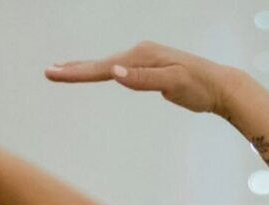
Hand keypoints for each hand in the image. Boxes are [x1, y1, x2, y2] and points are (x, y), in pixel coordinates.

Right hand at [45, 42, 232, 115]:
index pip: (103, 68)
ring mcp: (143, 61)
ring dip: (84, 69)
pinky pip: (119, 71)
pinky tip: (99, 73)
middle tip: (48, 72)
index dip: (78, 72)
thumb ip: (144, 79)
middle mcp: (139, 54)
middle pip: (100, 63)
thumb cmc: (199, 86)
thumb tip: (115, 73)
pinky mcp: (148, 70)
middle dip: (73, 69)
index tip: (55, 74)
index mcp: (141, 57)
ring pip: (107, 66)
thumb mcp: (173, 83)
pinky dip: (103, 72)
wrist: (220, 85)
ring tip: (63, 71)